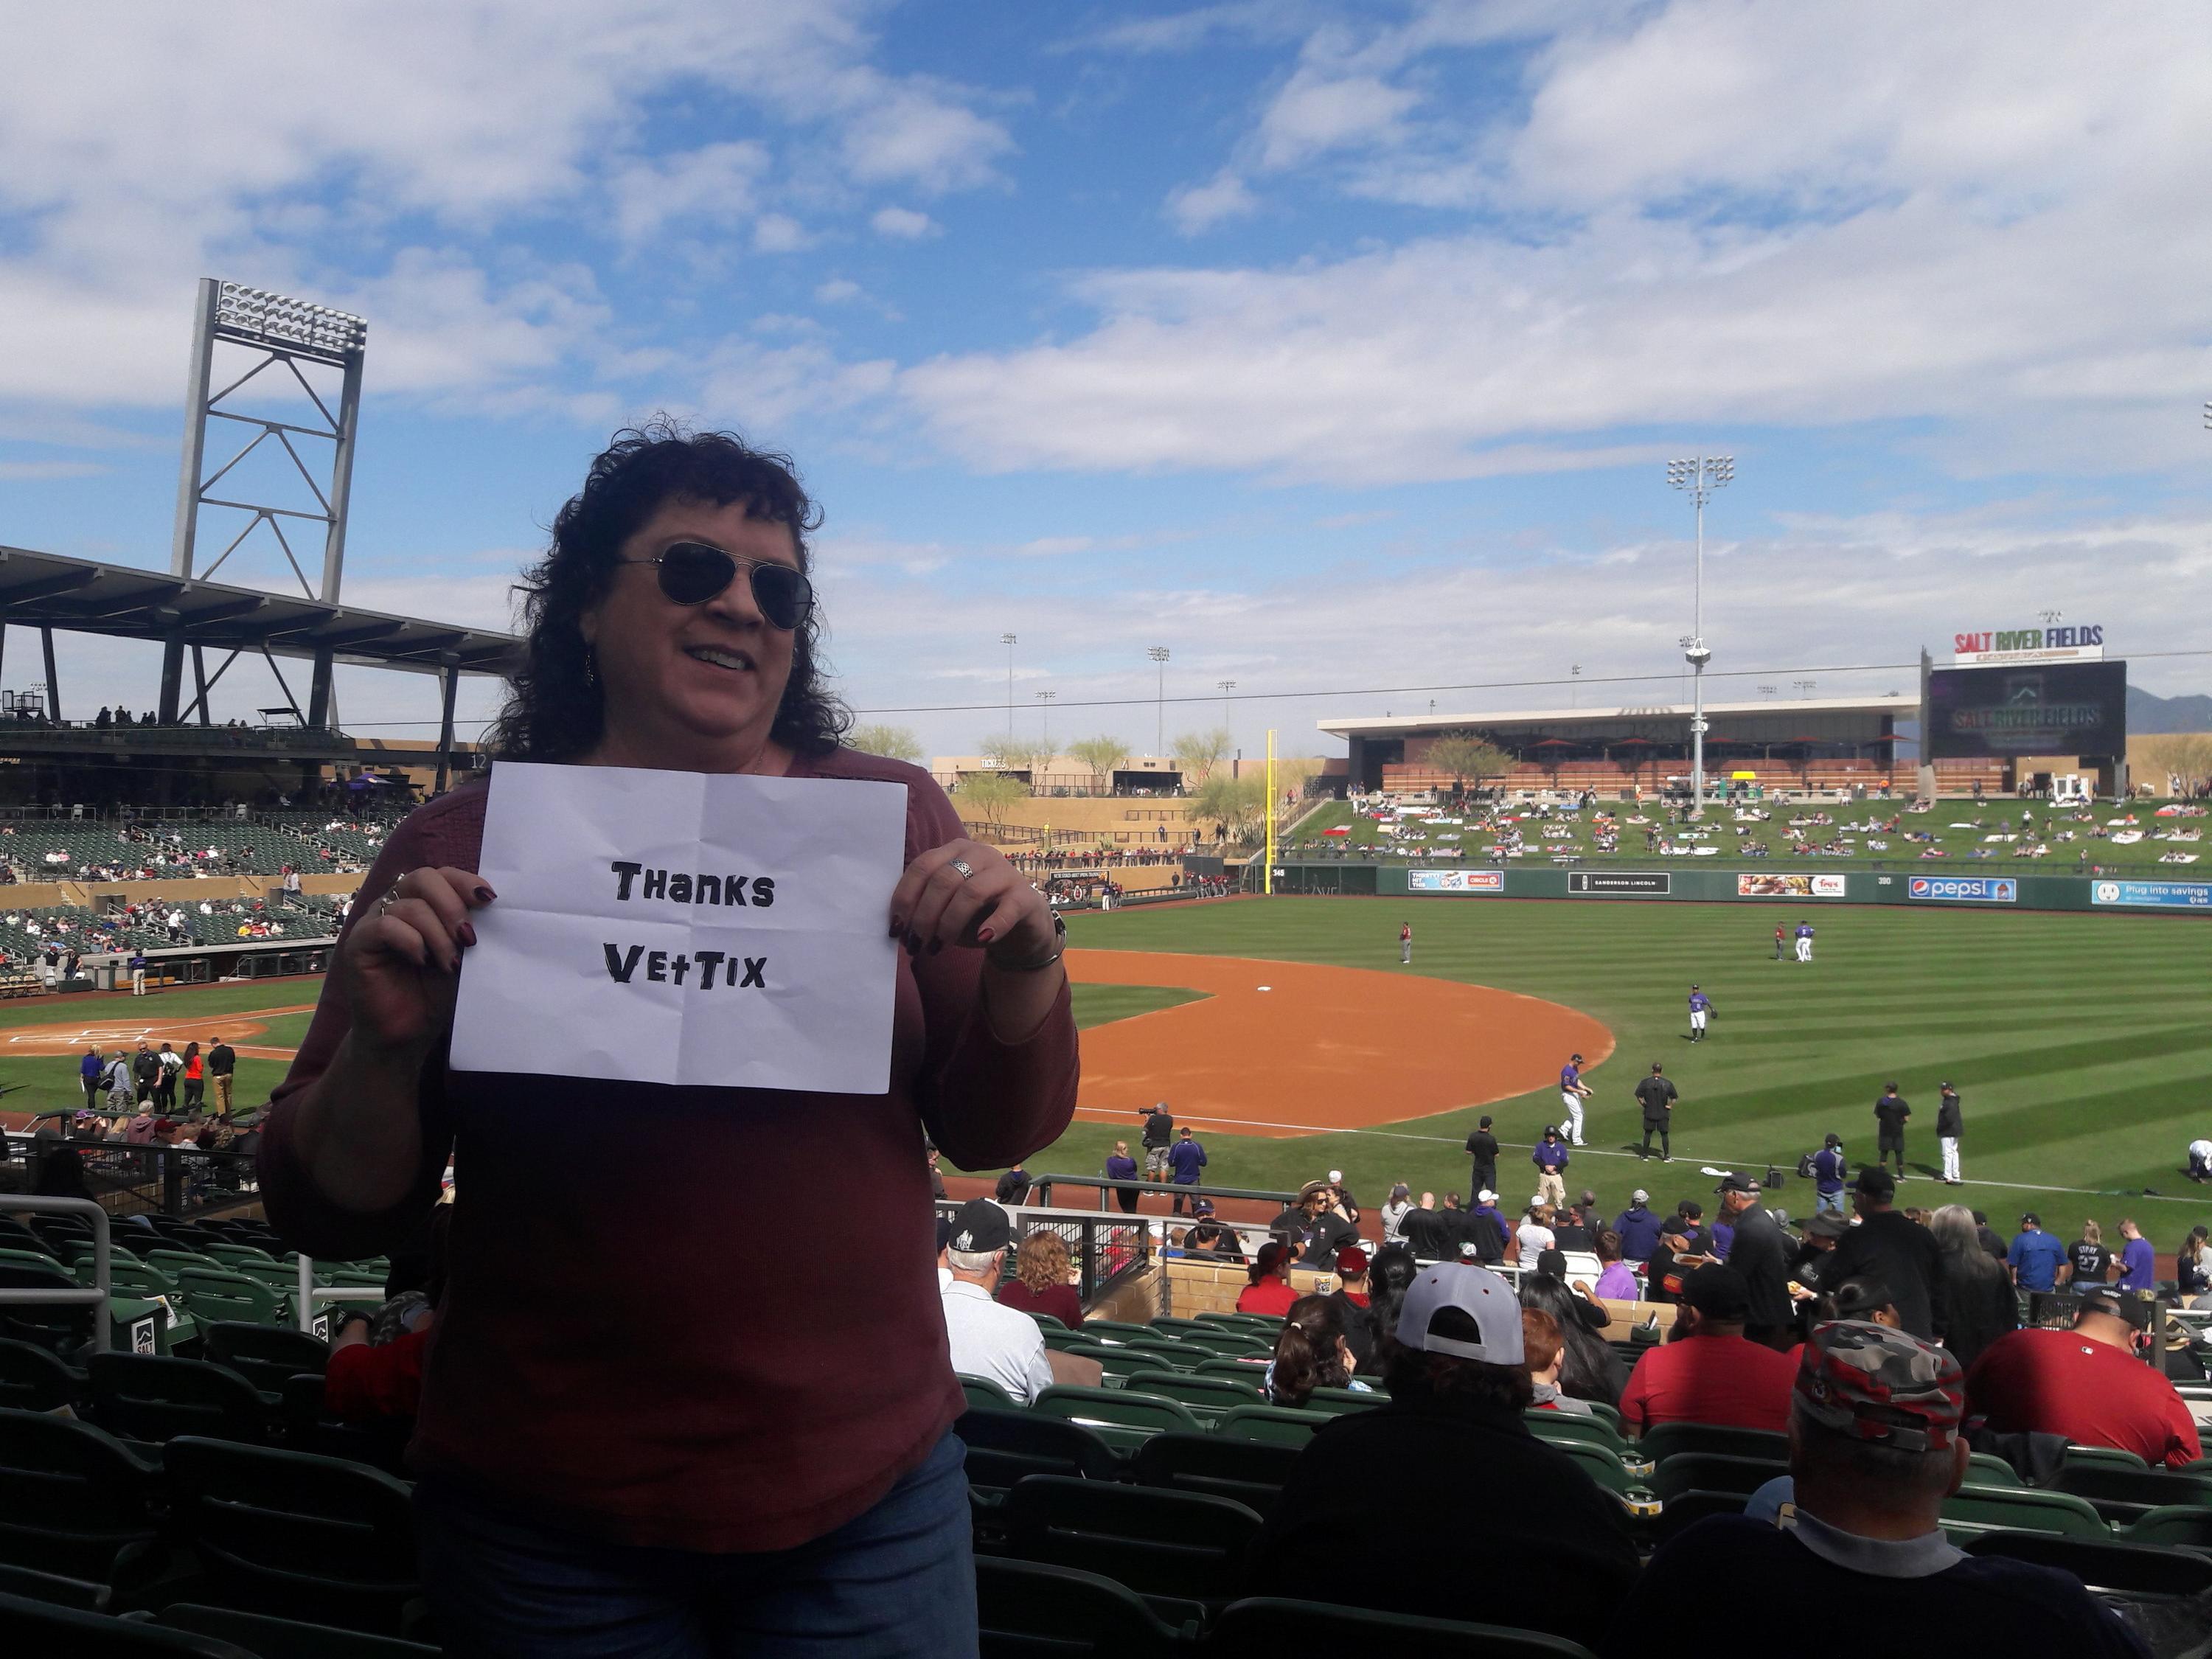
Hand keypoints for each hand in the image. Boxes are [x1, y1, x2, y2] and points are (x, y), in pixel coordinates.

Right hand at [340, 865, 495, 1052]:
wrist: (408, 1033)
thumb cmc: (435, 992)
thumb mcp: (461, 957)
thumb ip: (468, 930)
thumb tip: (488, 906)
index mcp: (422, 903)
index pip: (442, 874)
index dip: (465, 881)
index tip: (488, 900)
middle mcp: (396, 906)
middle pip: (423, 878)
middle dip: (452, 905)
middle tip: (467, 937)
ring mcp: (374, 922)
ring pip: (409, 906)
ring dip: (437, 934)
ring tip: (450, 964)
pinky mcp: (358, 943)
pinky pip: (384, 926)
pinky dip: (410, 941)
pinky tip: (422, 961)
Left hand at [889, 839, 1055, 966]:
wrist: (1022, 925)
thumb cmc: (977, 914)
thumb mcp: (946, 908)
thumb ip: (924, 910)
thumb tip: (899, 931)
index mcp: (954, 851)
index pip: (922, 866)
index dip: (905, 897)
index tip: (896, 928)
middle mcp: (979, 854)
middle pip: (943, 880)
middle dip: (924, 915)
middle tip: (916, 943)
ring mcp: (1004, 872)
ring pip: (970, 892)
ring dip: (949, 923)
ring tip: (938, 947)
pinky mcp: (1025, 896)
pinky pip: (1008, 909)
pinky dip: (993, 925)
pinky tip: (982, 938)